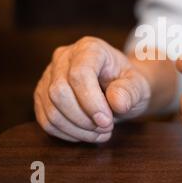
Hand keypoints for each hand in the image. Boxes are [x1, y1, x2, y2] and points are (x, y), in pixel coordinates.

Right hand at [34, 36, 150, 142]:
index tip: (107, 121)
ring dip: (77, 129)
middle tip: (106, 127)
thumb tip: (117, 102)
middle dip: (84, 118)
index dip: (91, 102)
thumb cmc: (128, 84)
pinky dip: (67, 133)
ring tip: (100, 132)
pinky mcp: (42, 95)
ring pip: (51, 110)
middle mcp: (64, 57)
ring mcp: (49, 76)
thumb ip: (131, 91)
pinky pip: (46, 121)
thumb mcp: (139, 86)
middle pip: (59, 92)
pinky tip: (86, 134)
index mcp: (89, 48)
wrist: (119, 89)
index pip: (79, 74)